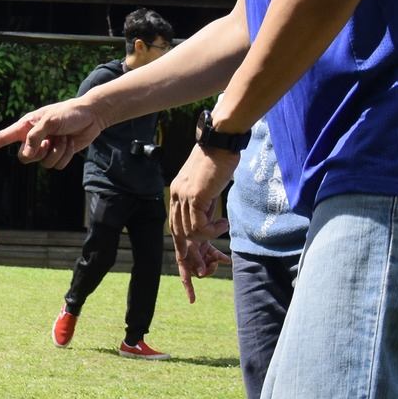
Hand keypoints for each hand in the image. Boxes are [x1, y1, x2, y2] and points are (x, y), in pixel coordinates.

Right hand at [0, 93, 114, 169]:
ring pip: (43, 164)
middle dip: (38, 153)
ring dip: (57, 152)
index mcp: (26, 126)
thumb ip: (35, 137)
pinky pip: (57, 166)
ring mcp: (46, 148)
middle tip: (50, 141)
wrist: (92, 116)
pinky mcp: (59, 155)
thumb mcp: (50, 121)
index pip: (2, 138)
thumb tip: (26, 155)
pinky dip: (66, 156)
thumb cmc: (69, 113)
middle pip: (24, 158)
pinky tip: (71, 143)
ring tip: (64, 138)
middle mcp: (33, 139)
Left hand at [169, 145, 239, 261]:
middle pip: (178, 232)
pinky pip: (199, 226)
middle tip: (210, 251)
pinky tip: (223, 224)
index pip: (173, 223)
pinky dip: (212, 231)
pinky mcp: (195, 197)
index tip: (186, 256)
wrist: (220, 142)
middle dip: (191, 248)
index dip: (179, 242)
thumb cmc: (218, 160)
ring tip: (222, 227)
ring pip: (189, 231)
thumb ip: (203, 201)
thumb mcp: (207, 185)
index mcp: (176, 192)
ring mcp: (183, 196)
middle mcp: (176, 195)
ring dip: (208, 236)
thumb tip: (207, 218)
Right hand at [176, 233, 230, 303]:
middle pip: (200, 273)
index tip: (193, 301)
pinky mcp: (206, 246)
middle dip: (207, 271)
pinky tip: (227, 260)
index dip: (189, 290)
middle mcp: (190, 258)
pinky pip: (214, 255)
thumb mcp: (191, 247)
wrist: (192, 216)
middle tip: (213, 266)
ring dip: (213, 264)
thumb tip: (202, 274)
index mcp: (182, 260)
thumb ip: (196, 260)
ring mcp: (198, 252)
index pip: (185, 278)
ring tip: (216, 260)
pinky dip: (220, 258)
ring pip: (207, 265)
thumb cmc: (187, 232)